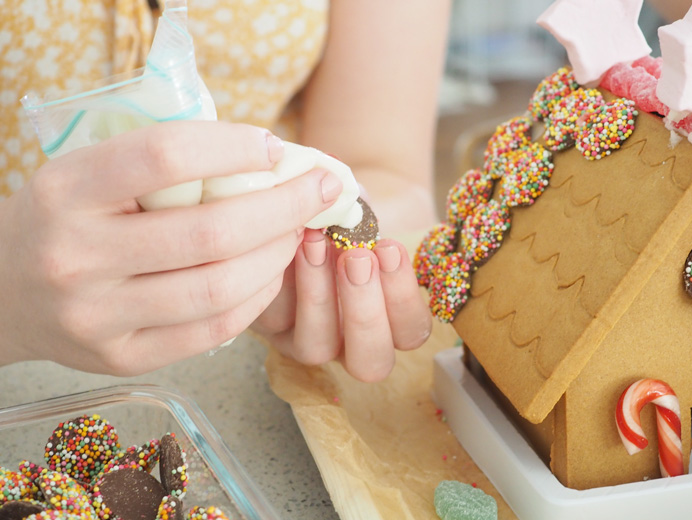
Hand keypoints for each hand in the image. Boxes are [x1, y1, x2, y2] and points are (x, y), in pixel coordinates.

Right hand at [0, 121, 342, 374]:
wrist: (2, 291)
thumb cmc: (64, 219)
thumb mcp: (86, 172)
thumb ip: (159, 163)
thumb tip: (265, 158)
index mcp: (65, 191)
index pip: (166, 156)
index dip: (234, 147)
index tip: (275, 147)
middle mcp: (77, 256)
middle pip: (210, 232)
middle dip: (282, 207)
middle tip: (318, 190)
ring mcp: (98, 317)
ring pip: (219, 287)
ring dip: (277, 255)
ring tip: (297, 231)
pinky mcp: (123, 358)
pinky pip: (213, 329)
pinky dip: (258, 297)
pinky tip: (271, 272)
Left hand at [253, 228, 431, 381]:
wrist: (292, 214)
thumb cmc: (341, 218)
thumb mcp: (360, 217)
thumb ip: (367, 221)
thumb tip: (352, 202)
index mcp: (389, 321)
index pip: (411, 331)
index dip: (403, 296)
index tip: (390, 248)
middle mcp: (350, 342)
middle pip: (370, 361)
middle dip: (366, 311)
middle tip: (359, 257)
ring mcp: (306, 341)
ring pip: (317, 347)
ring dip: (319, 295)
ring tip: (316, 242)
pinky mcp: (266, 329)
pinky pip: (274, 317)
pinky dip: (282, 279)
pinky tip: (285, 240)